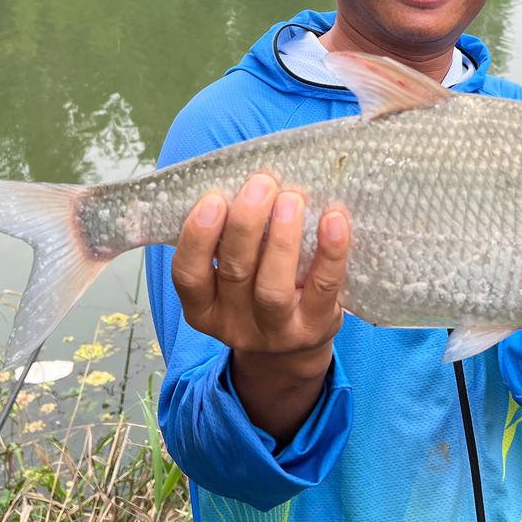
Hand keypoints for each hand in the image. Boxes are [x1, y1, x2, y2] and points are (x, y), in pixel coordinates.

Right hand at [170, 173, 350, 441]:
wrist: (295, 348)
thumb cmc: (258, 286)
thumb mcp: (232, 273)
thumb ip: (228, 235)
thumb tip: (244, 174)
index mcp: (203, 306)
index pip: (188, 275)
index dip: (197, 236)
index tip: (214, 197)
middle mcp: (233, 323)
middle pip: (234, 272)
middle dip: (246, 224)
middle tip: (262, 183)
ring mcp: (275, 331)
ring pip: (272, 287)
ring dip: (282, 238)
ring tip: (292, 197)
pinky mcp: (315, 327)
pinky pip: (322, 288)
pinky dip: (330, 252)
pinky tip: (334, 218)